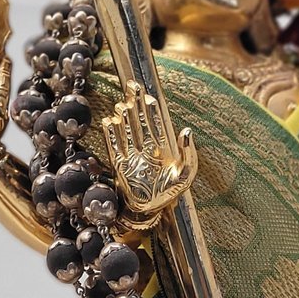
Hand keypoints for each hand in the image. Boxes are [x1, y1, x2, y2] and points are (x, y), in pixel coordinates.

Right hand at [103, 78, 196, 230]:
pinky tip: (109, 121)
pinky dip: (111, 134)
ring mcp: (132, 157)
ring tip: (122, 102)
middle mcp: (146, 150)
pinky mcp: (120, 166)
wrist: (151, 213)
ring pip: (127, 131)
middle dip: (136, 103)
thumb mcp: (187, 174)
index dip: (152, 109)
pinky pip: (114, 146)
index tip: (148, 93)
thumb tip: (186, 130)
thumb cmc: (170, 195)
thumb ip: (189, 153)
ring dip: (124, 117)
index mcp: (163, 150)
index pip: (156, 123)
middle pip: (140, 121)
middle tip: (131, 85)